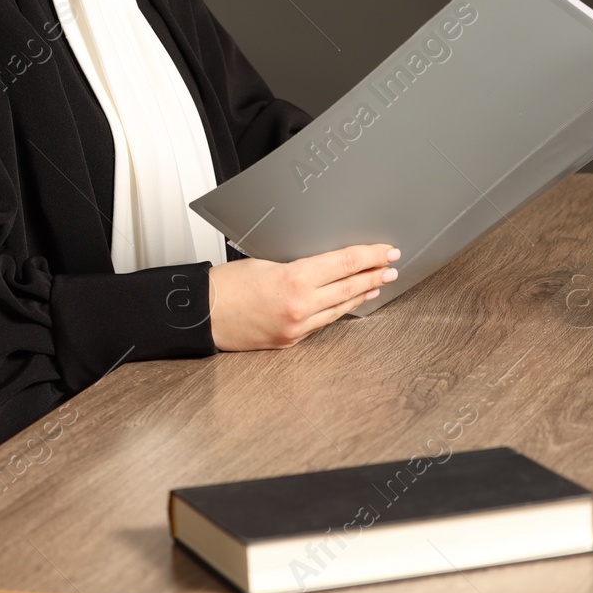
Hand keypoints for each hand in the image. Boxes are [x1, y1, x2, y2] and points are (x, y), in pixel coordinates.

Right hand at [206, 243, 399, 351]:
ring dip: (361, 295)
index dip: (369, 256)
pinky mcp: (290, 341)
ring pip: (339, 308)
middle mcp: (300, 307)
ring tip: (377, 285)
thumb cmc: (225, 285)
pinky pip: (321, 323)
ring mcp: (296, 327)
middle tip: (391, 267)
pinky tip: (347, 304)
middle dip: (374, 275)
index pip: (344, 264)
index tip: (386, 250)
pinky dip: (338, 311)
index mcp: (294, 280)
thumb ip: (299, 265)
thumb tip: (326, 263)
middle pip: (348, 287)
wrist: (201, 314)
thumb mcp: (266, 262)